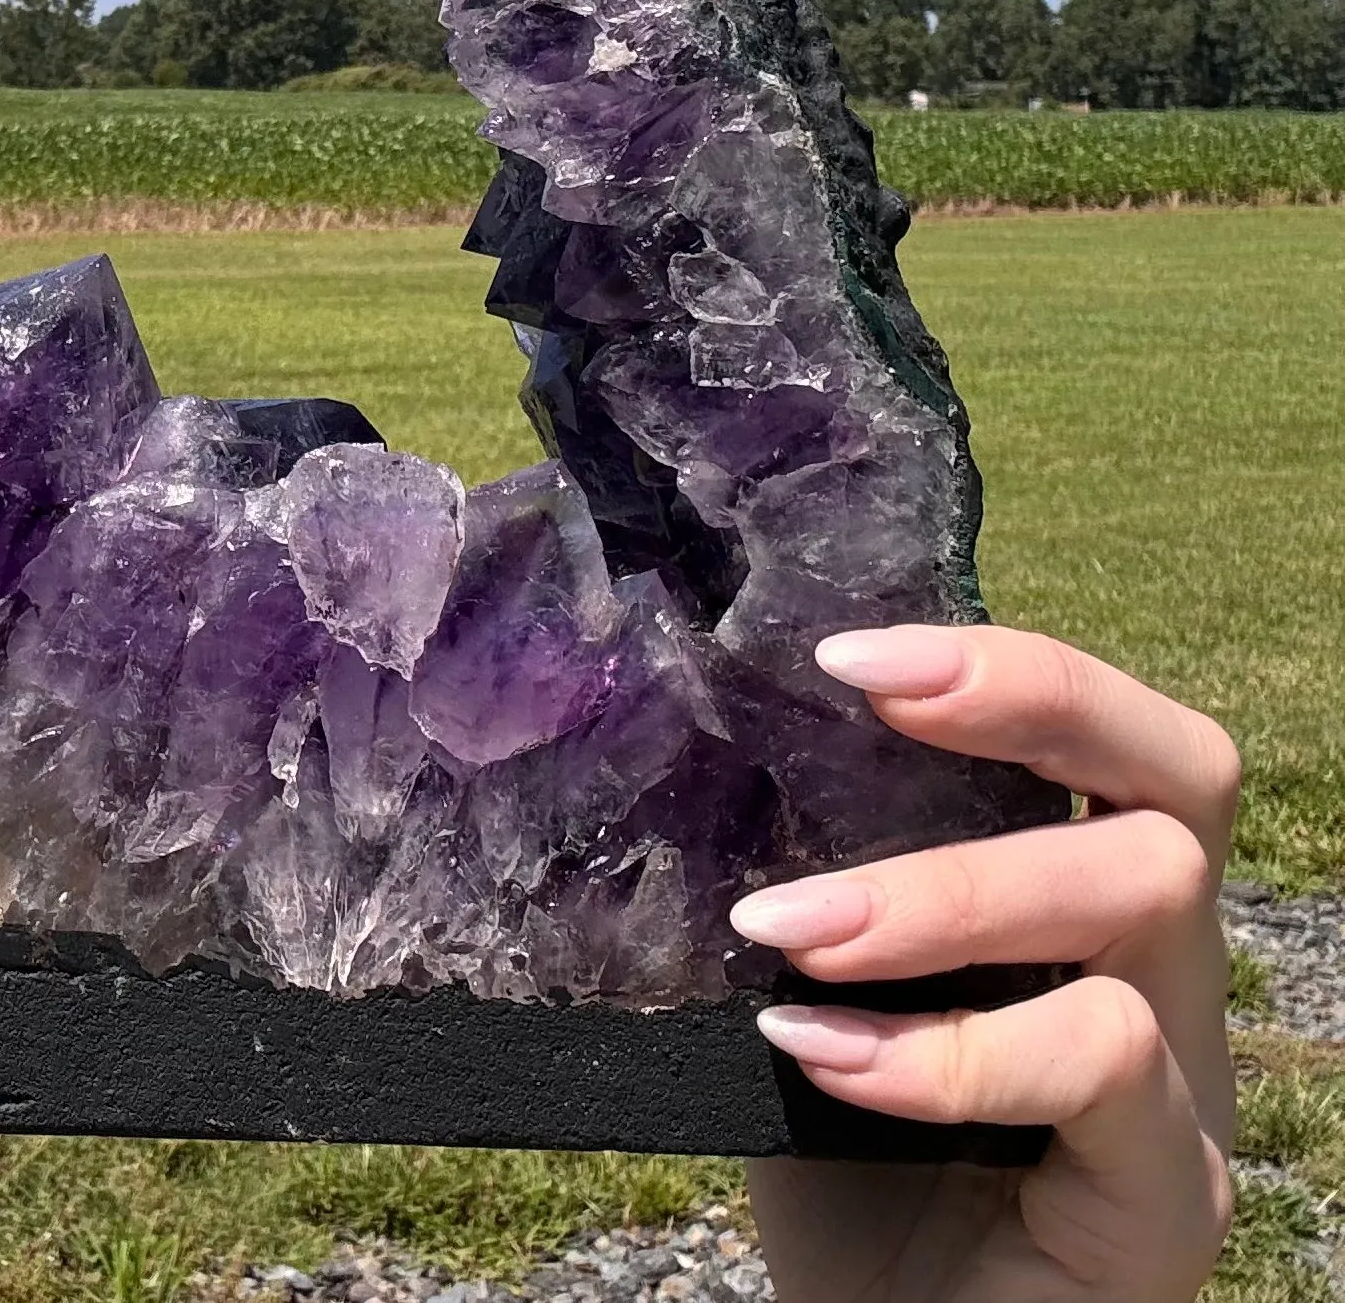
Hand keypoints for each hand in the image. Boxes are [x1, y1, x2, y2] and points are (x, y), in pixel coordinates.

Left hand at [739, 625, 1238, 1301]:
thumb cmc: (835, 1152)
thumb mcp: (813, 983)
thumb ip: (801, 875)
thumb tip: (668, 743)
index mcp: (1087, 900)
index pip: (1121, 734)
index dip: (1014, 667)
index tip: (846, 654)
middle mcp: (1163, 974)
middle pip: (1179, 781)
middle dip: (1019, 711)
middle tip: (858, 698)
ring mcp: (1184, 1086)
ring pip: (1143, 905)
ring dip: (948, 890)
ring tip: (792, 923)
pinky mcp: (1169, 1199)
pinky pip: (1103, 1070)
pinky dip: (947, 1048)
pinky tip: (818, 1052)